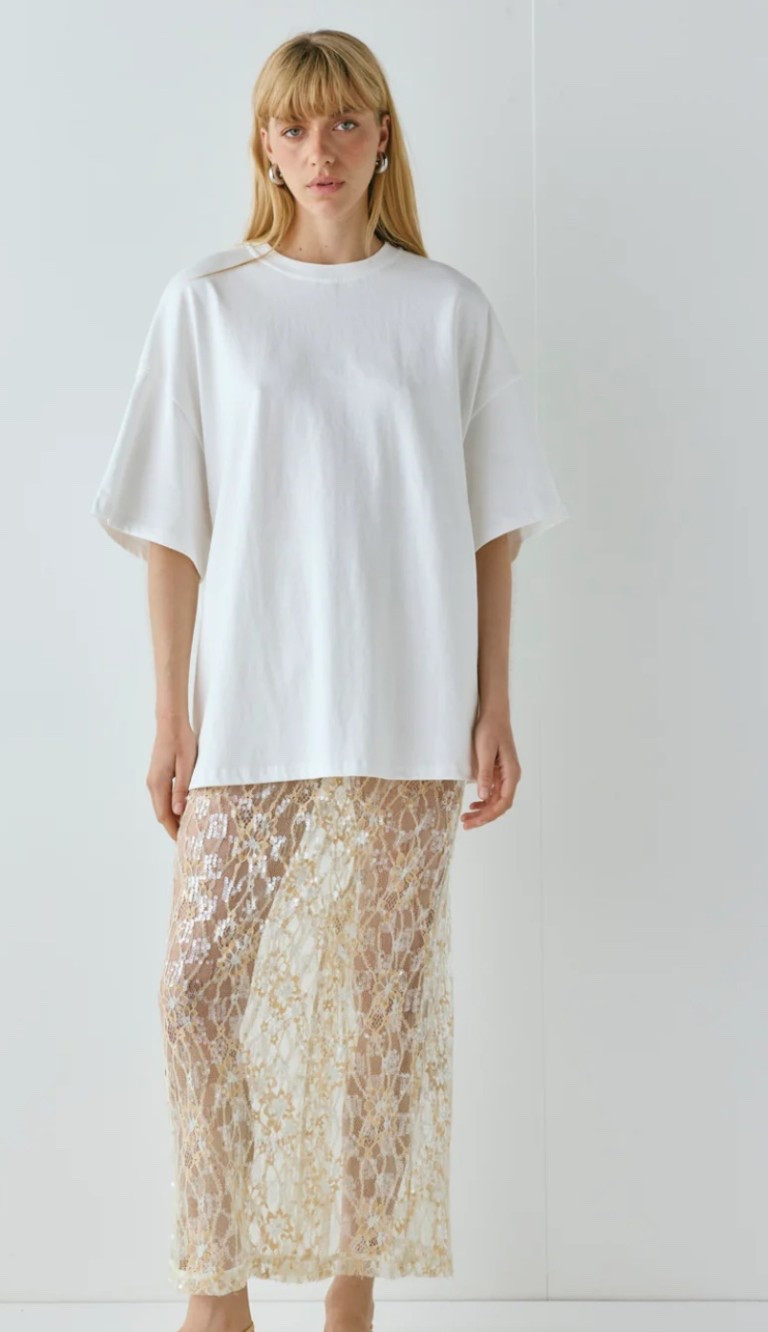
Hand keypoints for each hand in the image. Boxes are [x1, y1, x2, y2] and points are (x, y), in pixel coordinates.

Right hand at [146, 717, 197, 840]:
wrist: (171, 723)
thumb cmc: (181, 741)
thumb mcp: (187, 766)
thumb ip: (182, 789)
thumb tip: (178, 812)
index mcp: (158, 784)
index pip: (164, 815)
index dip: (173, 830)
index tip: (184, 842)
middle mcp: (152, 784)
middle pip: (161, 813)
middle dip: (173, 827)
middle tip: (189, 838)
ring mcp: (153, 779)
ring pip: (161, 806)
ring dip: (172, 817)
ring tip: (188, 826)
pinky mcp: (157, 775)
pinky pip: (163, 797)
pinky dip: (171, 807)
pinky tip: (183, 808)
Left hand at [461, 707, 520, 828]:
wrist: (494, 714)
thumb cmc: (490, 729)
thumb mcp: (485, 751)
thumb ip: (485, 774)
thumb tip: (483, 797)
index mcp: (511, 773)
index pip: (503, 802)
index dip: (489, 815)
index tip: (474, 821)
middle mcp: (511, 777)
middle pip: (499, 805)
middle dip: (483, 816)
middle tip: (465, 823)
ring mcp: (505, 775)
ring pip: (496, 800)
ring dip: (482, 810)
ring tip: (466, 817)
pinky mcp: (498, 772)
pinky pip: (493, 792)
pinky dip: (484, 801)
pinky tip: (474, 805)